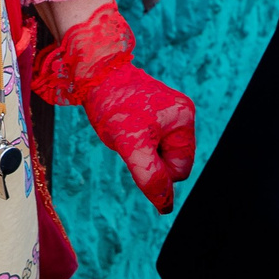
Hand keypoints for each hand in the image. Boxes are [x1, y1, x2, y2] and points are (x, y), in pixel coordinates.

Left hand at [28, 4, 197, 211]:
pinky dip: (135, 139)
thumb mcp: (132, 145)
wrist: (94, 72)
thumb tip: (166, 205)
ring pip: (158, 152)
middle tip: (129, 138)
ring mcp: (168, 112)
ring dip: (140, 149)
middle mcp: (181, 114)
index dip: (156, 170)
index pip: (180, 170)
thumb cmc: (114, 105)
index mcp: (185, 119)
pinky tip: (124, 126)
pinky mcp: (154, 111)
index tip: (136, 151)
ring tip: (125, 129)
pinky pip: (149, 139)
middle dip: (148, 158)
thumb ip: (151, 177)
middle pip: (170, 161)